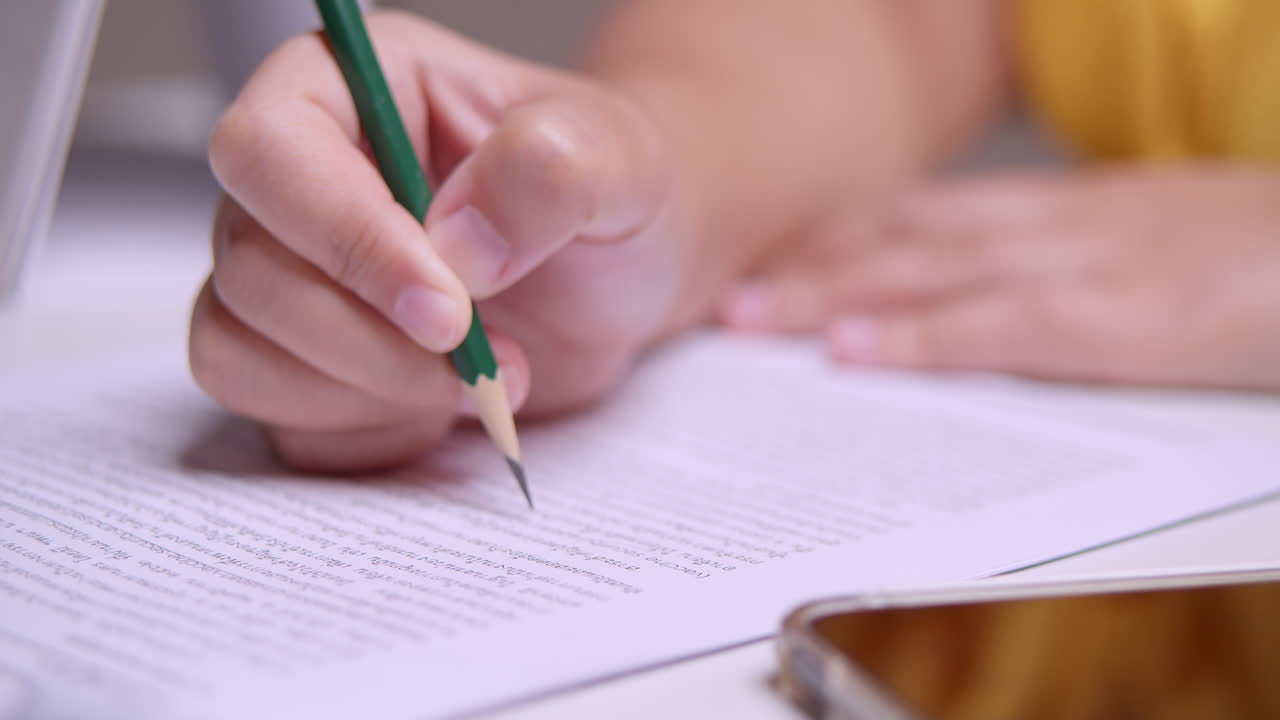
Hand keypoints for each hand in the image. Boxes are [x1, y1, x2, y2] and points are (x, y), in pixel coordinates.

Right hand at [190, 12, 690, 470]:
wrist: (622, 269)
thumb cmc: (609, 189)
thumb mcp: (617, 158)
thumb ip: (549, 171)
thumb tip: (456, 242)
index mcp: (348, 89)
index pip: (270, 154)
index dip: (345, 240)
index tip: (447, 310)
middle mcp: (298, 180)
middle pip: (250, 270)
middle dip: (370, 342)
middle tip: (482, 359)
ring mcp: (288, 275)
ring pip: (240, 356)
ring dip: (368, 396)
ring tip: (477, 383)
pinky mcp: (303, 362)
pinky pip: (280, 423)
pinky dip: (366, 437)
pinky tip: (441, 411)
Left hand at [719, 169, 1279, 389]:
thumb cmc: (1261, 256)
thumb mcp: (1148, 248)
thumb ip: (1061, 269)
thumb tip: (978, 304)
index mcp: (1062, 209)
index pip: (925, 215)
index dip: (840, 239)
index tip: (774, 263)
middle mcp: (1057, 221)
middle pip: (906, 235)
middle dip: (811, 266)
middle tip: (731, 297)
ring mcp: (1087, 261)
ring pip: (931, 269)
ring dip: (834, 294)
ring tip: (754, 321)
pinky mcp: (1125, 315)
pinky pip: (1003, 324)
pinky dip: (921, 337)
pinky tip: (857, 350)